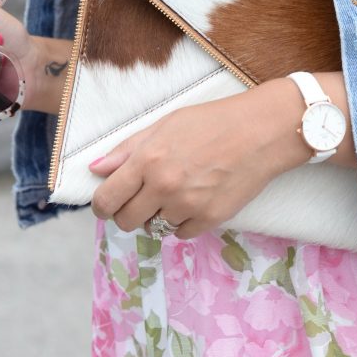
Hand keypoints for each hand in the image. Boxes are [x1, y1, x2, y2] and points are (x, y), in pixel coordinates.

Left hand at [88, 78, 313, 238]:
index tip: (107, 205)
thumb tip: (96, 169)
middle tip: (142, 200)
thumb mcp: (165, 125)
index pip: (107, 199)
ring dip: (160, 215)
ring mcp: (188, 205)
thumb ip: (128, 149)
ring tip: (179, 192)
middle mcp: (164, 186)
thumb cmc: (212, 122)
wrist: (260, 132)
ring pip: (155, 228)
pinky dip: (183, 222)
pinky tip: (195, 200)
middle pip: (126, 221)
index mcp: (147, 160)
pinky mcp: (211, 218)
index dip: (101, 206)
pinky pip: (182, 234)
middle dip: (128, 214)